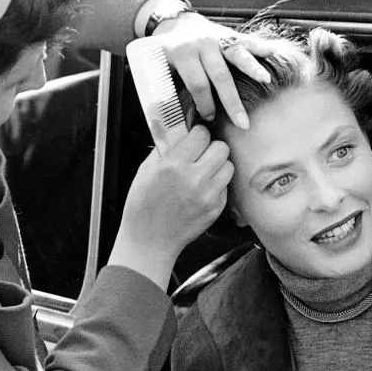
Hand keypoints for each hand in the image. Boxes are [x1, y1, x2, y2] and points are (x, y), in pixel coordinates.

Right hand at [108, 122, 233, 289]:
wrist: (150, 241)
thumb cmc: (143, 206)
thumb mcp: (146, 170)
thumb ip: (166, 148)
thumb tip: (180, 129)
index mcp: (174, 165)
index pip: (202, 134)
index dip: (197, 134)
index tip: (194, 139)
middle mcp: (195, 178)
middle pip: (221, 147)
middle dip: (211, 148)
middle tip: (200, 155)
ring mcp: (209, 195)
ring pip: (228, 166)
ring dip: (217, 165)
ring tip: (203, 172)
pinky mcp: (217, 208)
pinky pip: (225, 186)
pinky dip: (217, 184)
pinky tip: (202, 190)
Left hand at [151, 11, 274, 128]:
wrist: (178, 24)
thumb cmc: (170, 54)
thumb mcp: (160, 67)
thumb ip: (166, 88)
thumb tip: (173, 119)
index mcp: (183, 53)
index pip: (197, 83)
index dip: (204, 103)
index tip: (210, 117)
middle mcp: (202, 44)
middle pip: (220, 75)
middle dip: (232, 101)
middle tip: (243, 124)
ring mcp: (218, 38)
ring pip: (236, 54)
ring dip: (252, 68)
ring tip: (265, 80)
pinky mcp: (230, 34)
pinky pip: (247, 40)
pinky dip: (261, 47)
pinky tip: (273, 52)